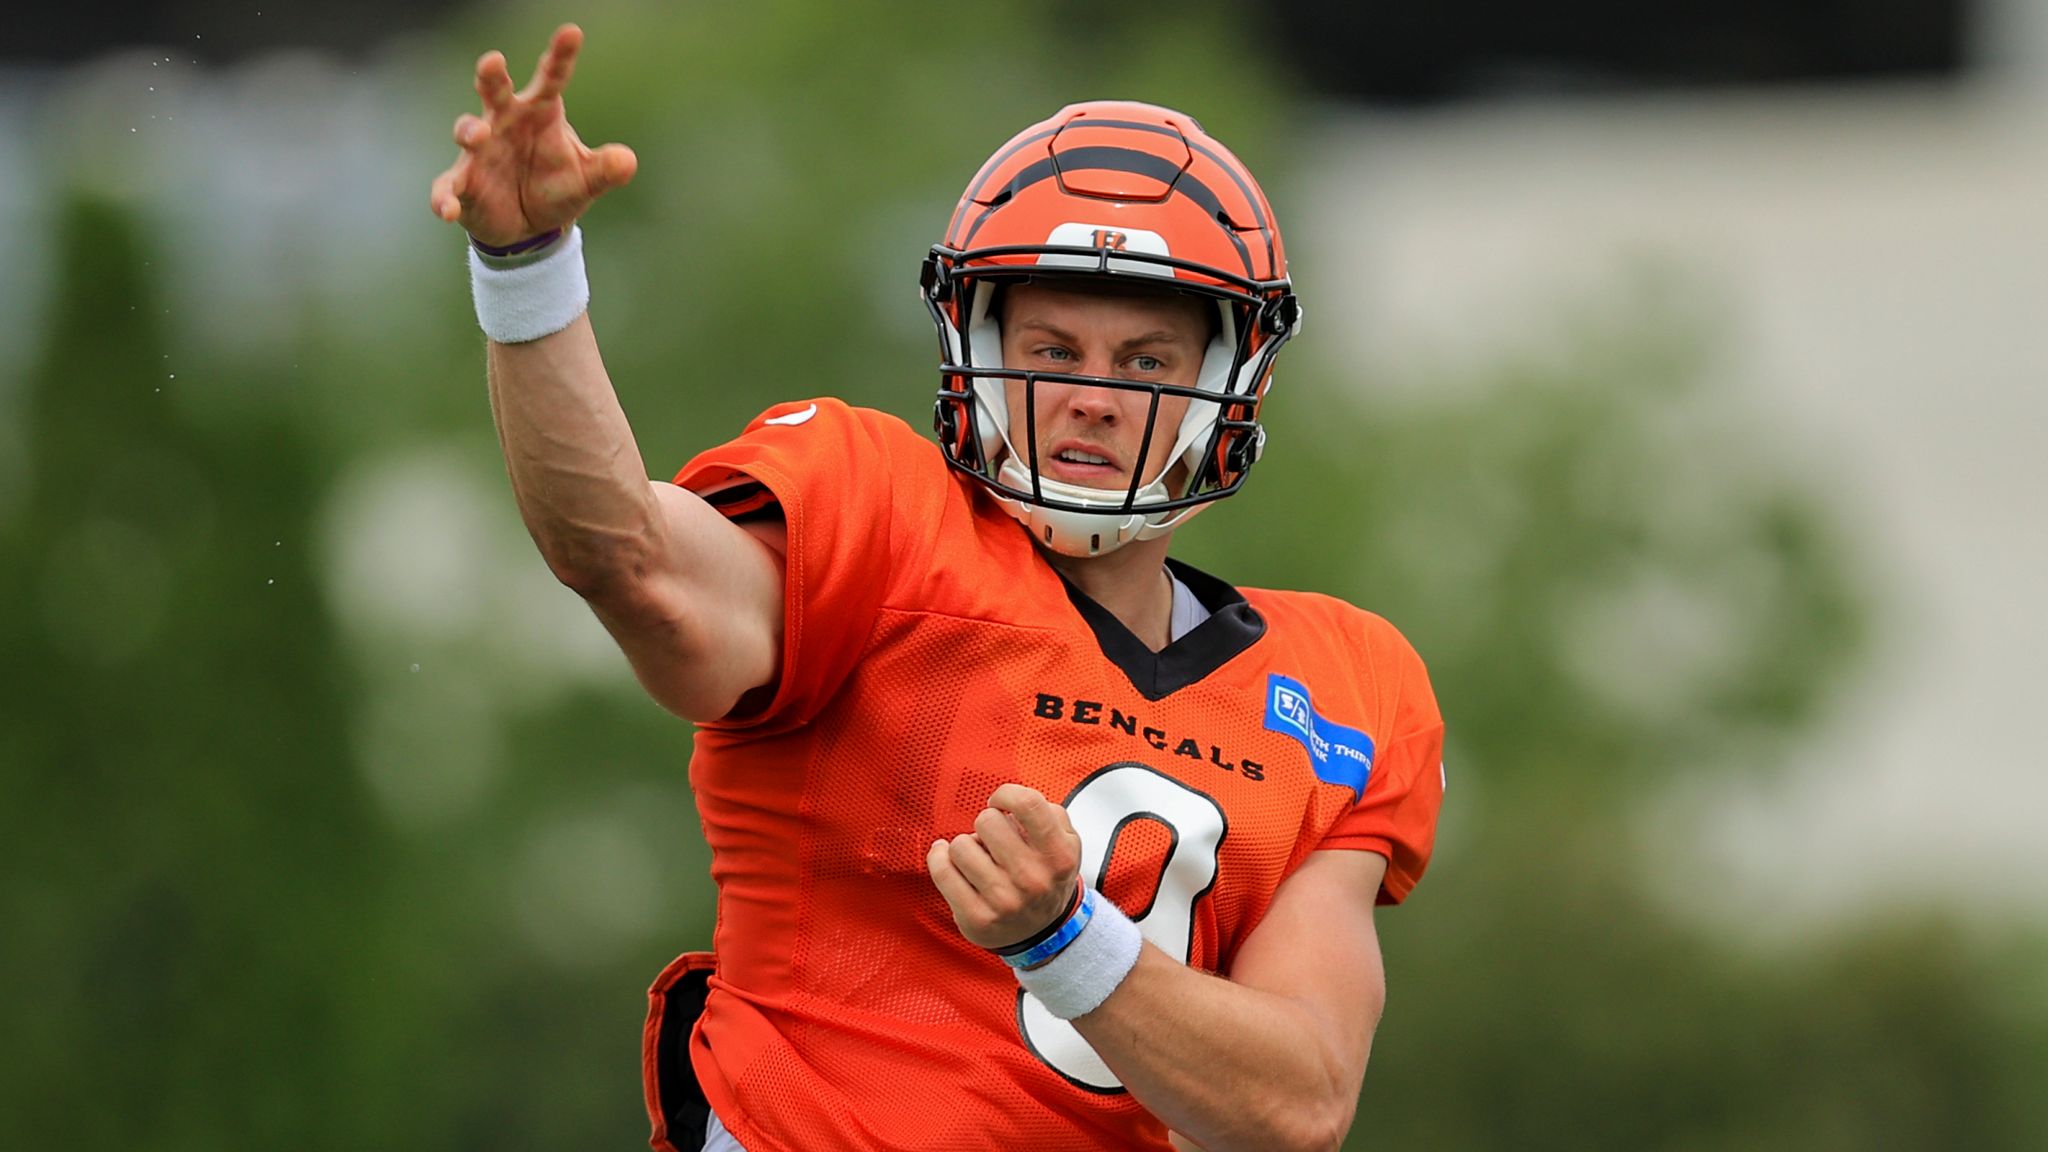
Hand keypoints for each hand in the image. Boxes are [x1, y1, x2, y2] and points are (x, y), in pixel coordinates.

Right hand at [428, 23, 637, 246]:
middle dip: (492, 76)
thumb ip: (605, 170)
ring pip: (467, 130)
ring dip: (469, 130)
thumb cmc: (556, 187)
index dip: (561, 56)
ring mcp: (479, 152)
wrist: (529, 226)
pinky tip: (447, 210)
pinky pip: (448, 187)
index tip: (572, 33)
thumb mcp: (586, 180)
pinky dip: (445, 197)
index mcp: (539, 113)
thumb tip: (627, 161)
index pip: (552, 79)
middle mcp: (504, 123)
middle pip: (496, 91)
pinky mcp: (462, 184)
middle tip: (494, 61)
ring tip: (478, 135)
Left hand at [927, 784, 1083, 950]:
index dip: (1006, 794)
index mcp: (1059, 855)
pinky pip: (942, 871)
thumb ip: (1047, 811)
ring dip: (966, 846)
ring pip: (960, 845)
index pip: (1027, 803)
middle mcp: (1033, 879)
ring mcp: (1004, 901)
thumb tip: (1006, 801)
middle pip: (987, 820)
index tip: (1000, 803)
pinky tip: (947, 858)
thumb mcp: (1066, 842)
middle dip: (986, 824)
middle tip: (993, 840)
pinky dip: (939, 858)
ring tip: (980, 858)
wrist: (1042, 932)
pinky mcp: (977, 917)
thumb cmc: (1046, 875)